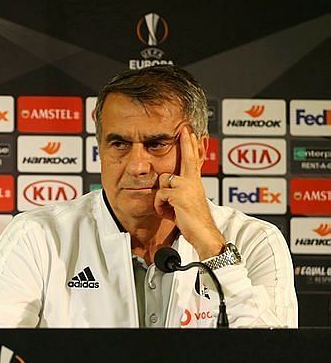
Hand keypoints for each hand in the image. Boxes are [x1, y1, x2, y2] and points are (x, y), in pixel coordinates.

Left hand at [154, 127, 224, 259]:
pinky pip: (159, 196)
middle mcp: (193, 181)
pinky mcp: (178, 194)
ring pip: (163, 183)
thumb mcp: (184, 203)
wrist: (203, 234)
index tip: (188, 131)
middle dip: (186, 143)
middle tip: (184, 128)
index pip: (192, 160)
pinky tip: (170, 214)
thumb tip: (165, 188)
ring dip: (162, 199)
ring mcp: (186, 186)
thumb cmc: (192, 221)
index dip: (190, 145)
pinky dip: (160, 207)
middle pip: (187, 158)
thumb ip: (177, 192)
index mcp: (195, 183)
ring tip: (171, 210)